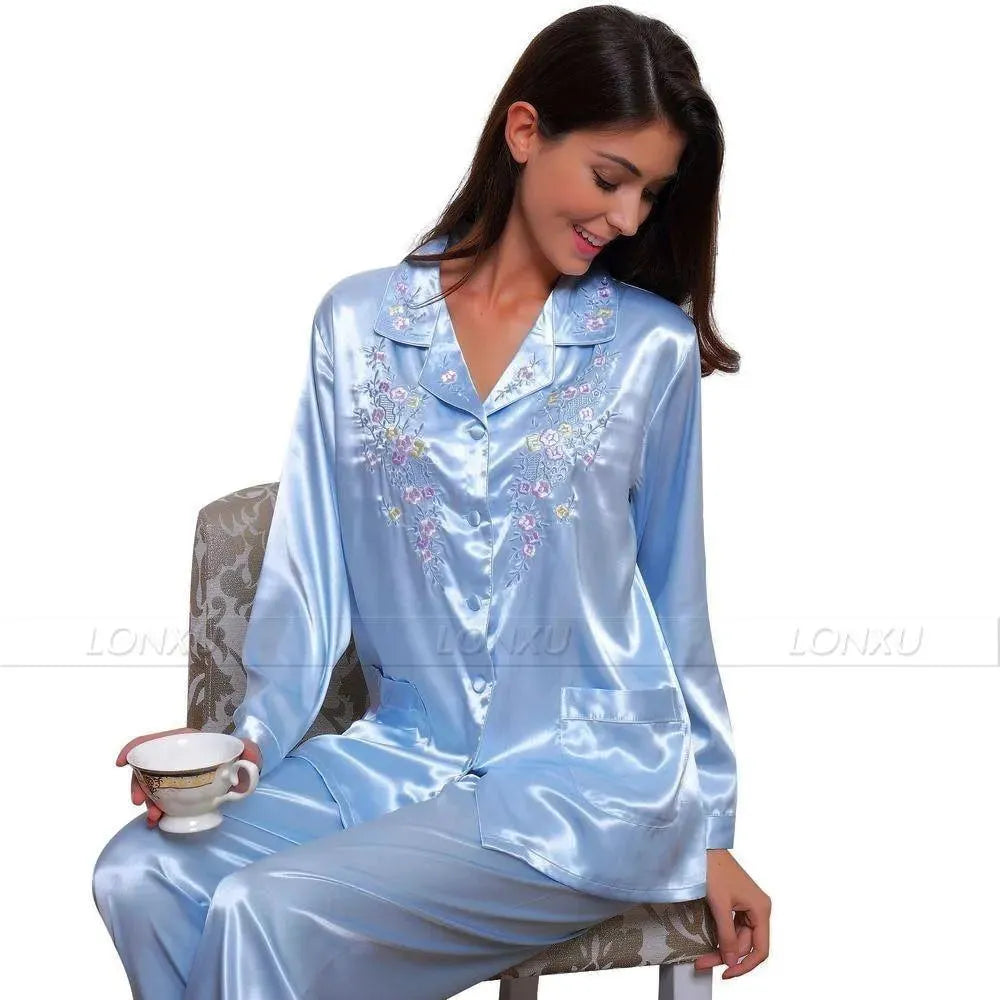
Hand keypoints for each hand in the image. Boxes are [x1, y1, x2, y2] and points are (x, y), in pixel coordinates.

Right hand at [115, 728, 261, 827]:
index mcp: (186, 741)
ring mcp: (175, 772)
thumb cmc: (241, 755)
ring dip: (147, 801)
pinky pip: (160, 797)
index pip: (153, 740)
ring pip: (151, 785)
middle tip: (140, 803)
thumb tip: (247, 760)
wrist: (245, 767)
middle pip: (147, 766)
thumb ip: (250, 752)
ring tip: (153, 818)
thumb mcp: (245, 751)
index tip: (122, 763)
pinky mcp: (178, 788)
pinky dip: (155, 808)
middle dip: (138, 784)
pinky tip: (157, 820)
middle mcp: (176, 755)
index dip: (134, 748)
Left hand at [693, 848, 770, 978]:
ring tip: (703, 956)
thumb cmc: (712, 867)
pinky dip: (721, 936)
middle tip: (704, 963)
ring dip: (722, 947)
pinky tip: (710, 942)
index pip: (760, 949)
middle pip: (746, 944)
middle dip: (726, 956)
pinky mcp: (736, 902)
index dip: (745, 965)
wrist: (701, 846)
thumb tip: (731, 961)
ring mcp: (747, 905)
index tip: (728, 973)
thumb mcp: (719, 905)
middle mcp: (758, 908)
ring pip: (738, 937)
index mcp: (761, 908)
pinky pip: (732, 926)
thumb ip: (726, 935)